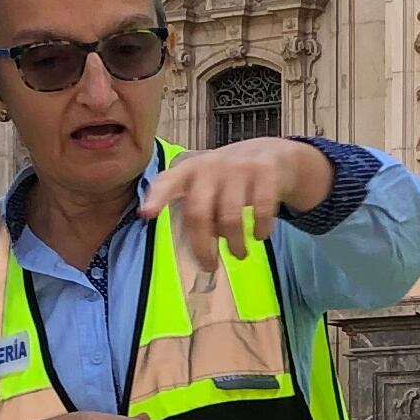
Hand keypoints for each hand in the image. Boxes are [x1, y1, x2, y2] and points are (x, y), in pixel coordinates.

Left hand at [139, 137, 332, 278]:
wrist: (273, 154)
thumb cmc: (232, 178)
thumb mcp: (208, 185)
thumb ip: (196, 209)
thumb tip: (198, 251)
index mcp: (191, 170)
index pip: (168, 181)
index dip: (157, 197)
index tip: (146, 214)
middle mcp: (211, 165)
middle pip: (199, 211)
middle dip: (203, 245)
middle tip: (209, 265)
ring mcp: (239, 167)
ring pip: (230, 217)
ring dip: (234, 243)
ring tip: (239, 254)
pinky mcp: (265, 171)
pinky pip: (260, 210)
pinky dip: (259, 229)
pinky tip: (259, 235)